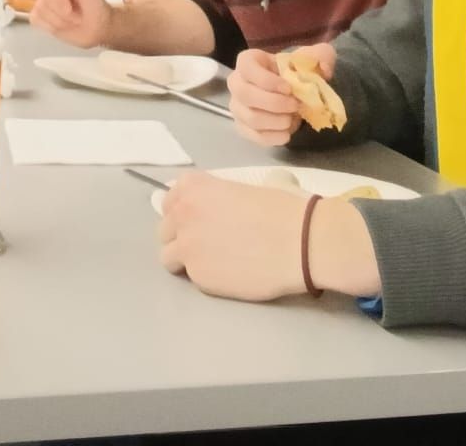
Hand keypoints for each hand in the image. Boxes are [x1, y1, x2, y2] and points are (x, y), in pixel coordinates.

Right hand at [30, 0, 112, 48]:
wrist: (97, 27)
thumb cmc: (95, 5)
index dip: (60, 0)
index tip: (72, 9)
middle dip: (63, 13)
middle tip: (77, 17)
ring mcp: (42, 1)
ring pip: (40, 10)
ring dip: (59, 21)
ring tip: (72, 21)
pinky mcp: (39, 15)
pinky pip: (35, 18)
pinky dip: (49, 25)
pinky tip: (61, 25)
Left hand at [157, 172, 308, 301]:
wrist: (300, 242)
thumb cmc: (281, 209)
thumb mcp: (242, 188)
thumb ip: (218, 197)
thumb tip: (221, 210)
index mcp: (193, 187)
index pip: (170, 200)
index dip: (183, 212)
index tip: (196, 219)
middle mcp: (182, 214)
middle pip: (165, 230)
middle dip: (181, 236)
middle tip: (206, 243)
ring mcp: (187, 247)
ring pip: (169, 257)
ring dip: (185, 259)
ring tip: (212, 262)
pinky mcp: (199, 277)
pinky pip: (192, 278)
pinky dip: (206, 277)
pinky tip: (228, 274)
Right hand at [227, 44, 331, 146]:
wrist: (293, 92)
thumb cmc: (297, 70)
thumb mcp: (313, 57)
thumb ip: (321, 56)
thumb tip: (324, 69)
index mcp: (249, 61)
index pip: (247, 68)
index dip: (266, 80)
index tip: (288, 88)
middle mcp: (237, 82)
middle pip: (245, 94)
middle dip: (273, 103)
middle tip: (295, 106)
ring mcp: (238, 106)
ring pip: (250, 118)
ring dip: (276, 121)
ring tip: (292, 119)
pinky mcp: (243, 127)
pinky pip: (253, 136)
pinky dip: (272, 138)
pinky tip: (287, 134)